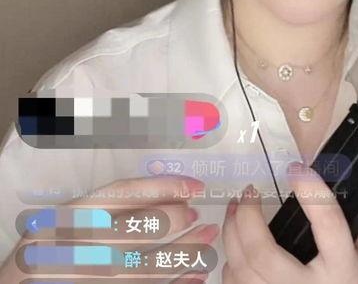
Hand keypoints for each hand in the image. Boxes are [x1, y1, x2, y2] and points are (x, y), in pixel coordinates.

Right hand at [0, 174, 218, 282]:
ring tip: (207, 239)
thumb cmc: (48, 245)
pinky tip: (195, 275)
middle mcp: (82, 244)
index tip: (193, 185)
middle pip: (139, 229)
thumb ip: (106, 205)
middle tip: (197, 213)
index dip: (164, 187)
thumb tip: (164, 193)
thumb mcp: (67, 215)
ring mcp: (92, 274)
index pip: (125, 194)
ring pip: (148, 265)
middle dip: (175, 220)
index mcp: (73, 214)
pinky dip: (174, 283)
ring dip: (183, 253)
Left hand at [221, 162, 357, 283]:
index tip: (297, 169)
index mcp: (344, 273)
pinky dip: (231, 265)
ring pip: (242, 272)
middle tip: (249, 193)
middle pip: (263, 254)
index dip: (311, 192)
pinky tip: (238, 249)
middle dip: (247, 217)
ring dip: (232, 236)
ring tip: (236, 212)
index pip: (328, 225)